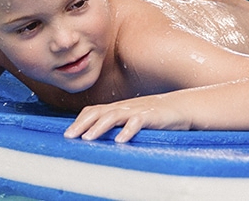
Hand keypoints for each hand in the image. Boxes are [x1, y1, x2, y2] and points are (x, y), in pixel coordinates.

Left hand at [63, 96, 190, 142]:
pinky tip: (120, 141)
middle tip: (70, 137)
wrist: (182, 107)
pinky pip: (137, 122)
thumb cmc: (155, 116)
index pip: (93, 110)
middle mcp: (124, 107)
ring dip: (99, 127)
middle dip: (82, 124)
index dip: (79, 121)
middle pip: (98, 112)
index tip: (67, 135)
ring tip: (88, 139)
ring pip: (113, 116)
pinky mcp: (151, 115)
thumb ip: (117, 125)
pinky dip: (127, 131)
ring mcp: (137, 110)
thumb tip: (99, 139)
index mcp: (118, 107)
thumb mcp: (132, 119)